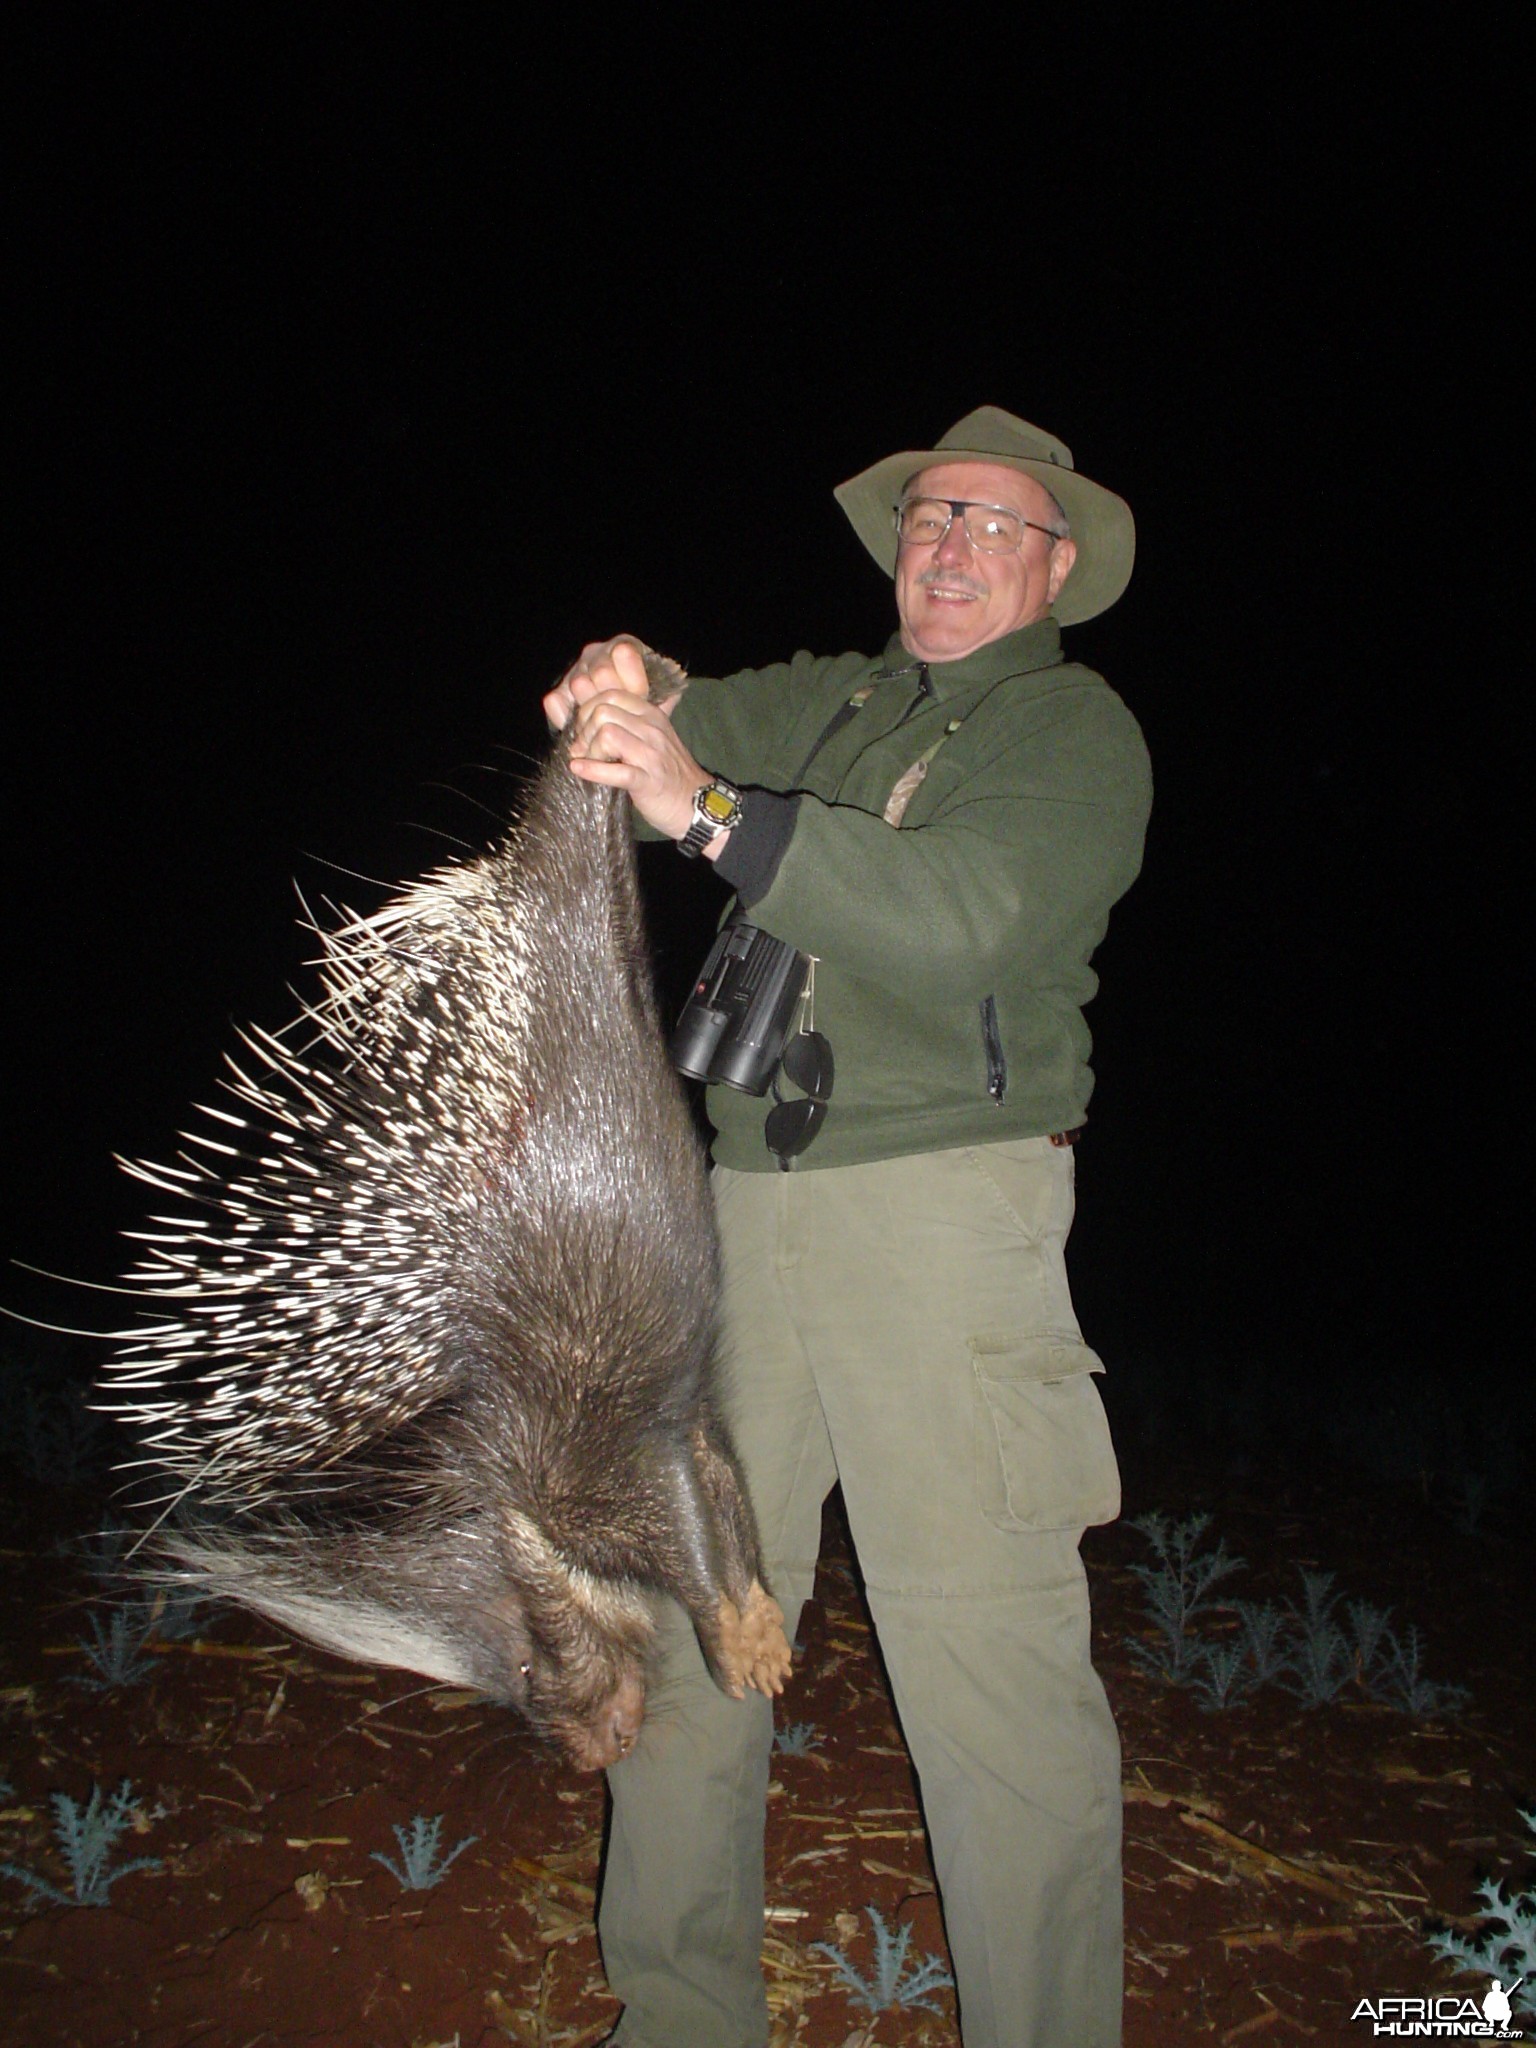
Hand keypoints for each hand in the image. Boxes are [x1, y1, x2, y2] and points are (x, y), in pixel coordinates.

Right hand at [543, 636, 679, 731]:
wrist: (626, 721)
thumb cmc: (646, 706)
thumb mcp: (661, 698)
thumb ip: (666, 695)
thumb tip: (669, 697)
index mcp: (624, 647)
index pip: (623, 653)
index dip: (634, 681)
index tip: (643, 697)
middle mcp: (597, 652)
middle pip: (602, 672)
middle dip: (616, 698)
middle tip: (624, 715)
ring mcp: (576, 670)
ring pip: (580, 684)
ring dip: (595, 710)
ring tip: (607, 724)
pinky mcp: (559, 691)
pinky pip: (555, 701)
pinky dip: (566, 718)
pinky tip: (582, 730)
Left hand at [564, 687, 710, 840]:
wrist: (698, 803)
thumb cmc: (671, 771)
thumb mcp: (658, 736)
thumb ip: (638, 718)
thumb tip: (606, 704)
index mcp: (652, 715)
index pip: (611, 695)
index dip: (588, 709)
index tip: (584, 728)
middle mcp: (652, 730)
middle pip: (603, 712)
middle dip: (584, 729)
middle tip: (582, 747)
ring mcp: (651, 755)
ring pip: (607, 734)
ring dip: (588, 749)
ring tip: (586, 760)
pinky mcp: (647, 782)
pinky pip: (616, 771)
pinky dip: (592, 770)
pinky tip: (578, 769)